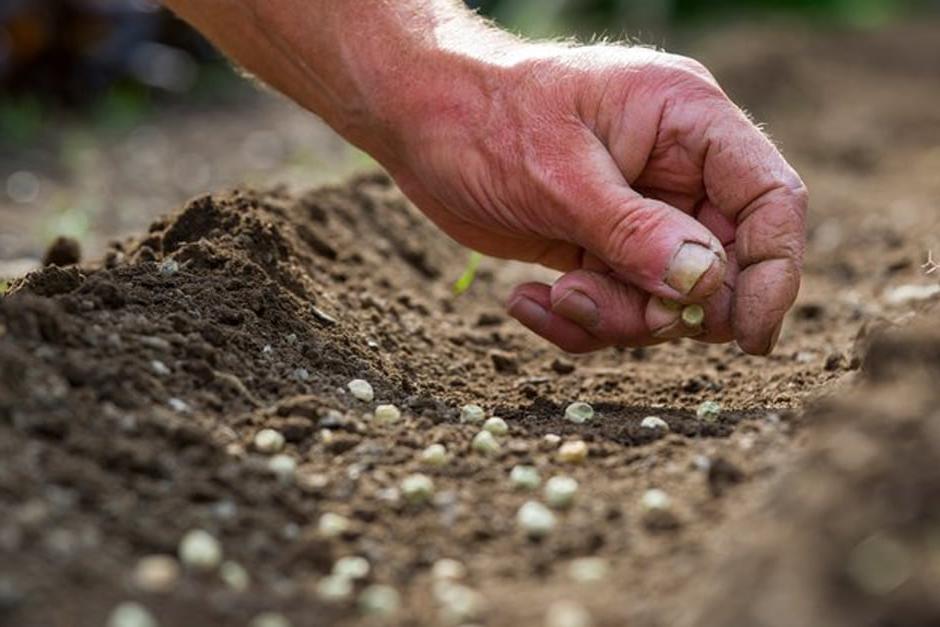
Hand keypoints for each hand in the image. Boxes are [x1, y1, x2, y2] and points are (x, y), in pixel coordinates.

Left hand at [378, 44, 806, 354]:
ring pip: (667, 296)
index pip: (770, 196)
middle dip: (667, 307)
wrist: (418, 121)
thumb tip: (705, 283)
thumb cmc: (483, 121)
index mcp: (686, 120)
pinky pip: (618, 303)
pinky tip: (528, 303)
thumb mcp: (558, 175)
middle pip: (722, 263)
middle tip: (596, 305)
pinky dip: (579, 319)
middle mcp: (676, 168)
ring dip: (614, 317)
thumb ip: (633, 232)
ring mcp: (640, 210)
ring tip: (555, 298)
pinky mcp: (603, 244)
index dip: (775, 270)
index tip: (749, 337)